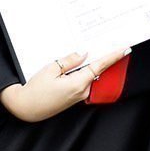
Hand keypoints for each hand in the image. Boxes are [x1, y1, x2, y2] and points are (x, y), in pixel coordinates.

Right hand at [0, 48, 130, 121]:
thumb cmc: (35, 90)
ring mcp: (79, 96)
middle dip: (99, 57)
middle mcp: (82, 91)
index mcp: (78, 83)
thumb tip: (83, 53)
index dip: (113, 57)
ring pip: (89, 76)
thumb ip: (69, 60)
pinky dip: (82, 72)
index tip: (124, 49)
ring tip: (83, 51)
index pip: (100, 66)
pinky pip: (83, 81)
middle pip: (96, 70)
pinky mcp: (74, 98)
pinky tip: (75, 64)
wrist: (25, 108)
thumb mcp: (51, 69)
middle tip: (102, 42)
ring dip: (88, 64)